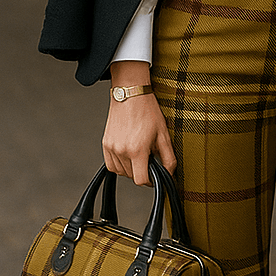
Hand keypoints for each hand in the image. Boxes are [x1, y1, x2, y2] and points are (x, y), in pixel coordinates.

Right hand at [103, 62, 175, 184]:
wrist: (130, 94)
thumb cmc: (148, 111)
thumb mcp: (164, 135)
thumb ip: (169, 159)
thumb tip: (170, 175)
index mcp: (137, 150)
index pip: (141, 180)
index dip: (151, 181)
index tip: (155, 175)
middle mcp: (121, 151)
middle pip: (132, 176)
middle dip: (142, 171)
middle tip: (150, 157)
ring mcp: (111, 148)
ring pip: (121, 172)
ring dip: (131, 169)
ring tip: (140, 153)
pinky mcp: (105, 144)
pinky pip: (111, 165)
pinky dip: (120, 165)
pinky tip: (129, 155)